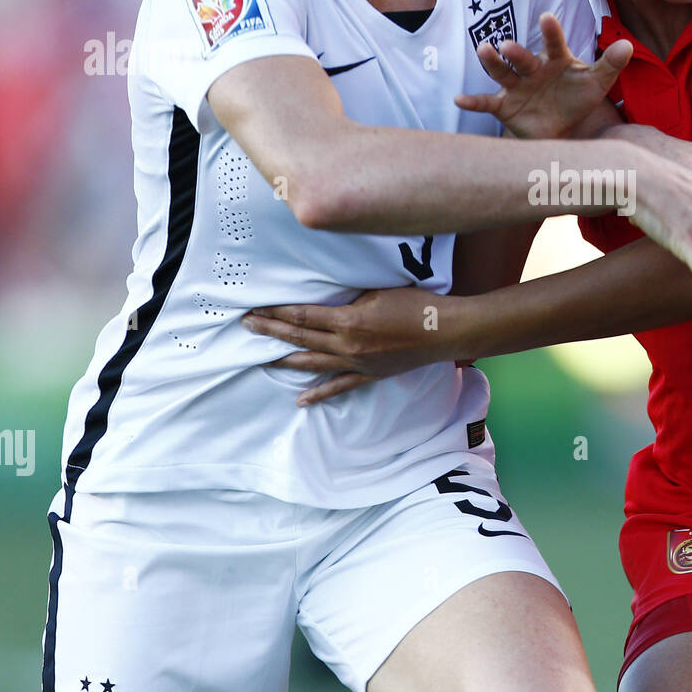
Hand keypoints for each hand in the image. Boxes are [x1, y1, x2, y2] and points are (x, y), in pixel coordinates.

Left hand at [242, 287, 463, 406]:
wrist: (444, 331)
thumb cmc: (416, 305)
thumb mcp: (377, 291)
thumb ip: (348, 298)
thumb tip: (326, 300)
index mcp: (348, 321)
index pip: (303, 316)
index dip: (277, 313)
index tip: (256, 309)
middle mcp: (347, 346)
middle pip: (301, 338)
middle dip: (271, 332)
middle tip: (247, 326)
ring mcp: (357, 364)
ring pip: (313, 363)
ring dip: (286, 360)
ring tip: (262, 359)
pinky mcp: (369, 375)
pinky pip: (339, 386)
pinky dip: (319, 393)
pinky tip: (301, 400)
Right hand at [455, 12, 632, 138]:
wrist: (561, 128)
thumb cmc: (576, 98)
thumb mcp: (597, 84)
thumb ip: (610, 65)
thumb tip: (628, 45)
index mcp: (555, 60)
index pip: (554, 44)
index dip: (551, 32)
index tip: (547, 17)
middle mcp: (532, 69)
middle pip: (522, 58)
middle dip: (515, 52)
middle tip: (507, 45)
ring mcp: (517, 86)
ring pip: (502, 72)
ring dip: (492, 63)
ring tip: (483, 51)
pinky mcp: (505, 105)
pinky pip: (487, 102)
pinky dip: (473, 101)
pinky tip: (458, 99)